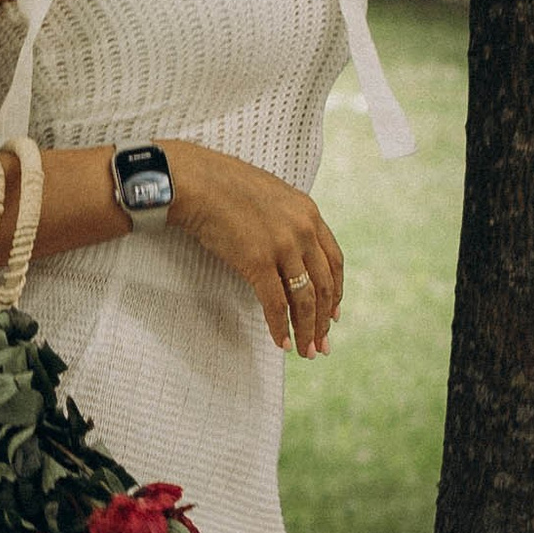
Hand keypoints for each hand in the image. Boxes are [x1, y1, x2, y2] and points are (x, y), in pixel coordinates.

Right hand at [160, 142, 343, 353]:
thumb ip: (288, 222)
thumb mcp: (272, 197)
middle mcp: (303, 230)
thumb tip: (289, 252)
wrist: (197, 181)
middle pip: (324, 284)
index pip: (334, 260)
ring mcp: (283, 245)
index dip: (336, 291)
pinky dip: (280, 326)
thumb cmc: (225, 186)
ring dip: (307, 330)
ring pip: (304, 299)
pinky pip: (276, 303)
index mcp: (309, 213)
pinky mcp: (258, 260)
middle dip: (324, 319)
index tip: (333, 314)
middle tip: (322, 343)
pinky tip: (281, 342)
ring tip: (306, 351)